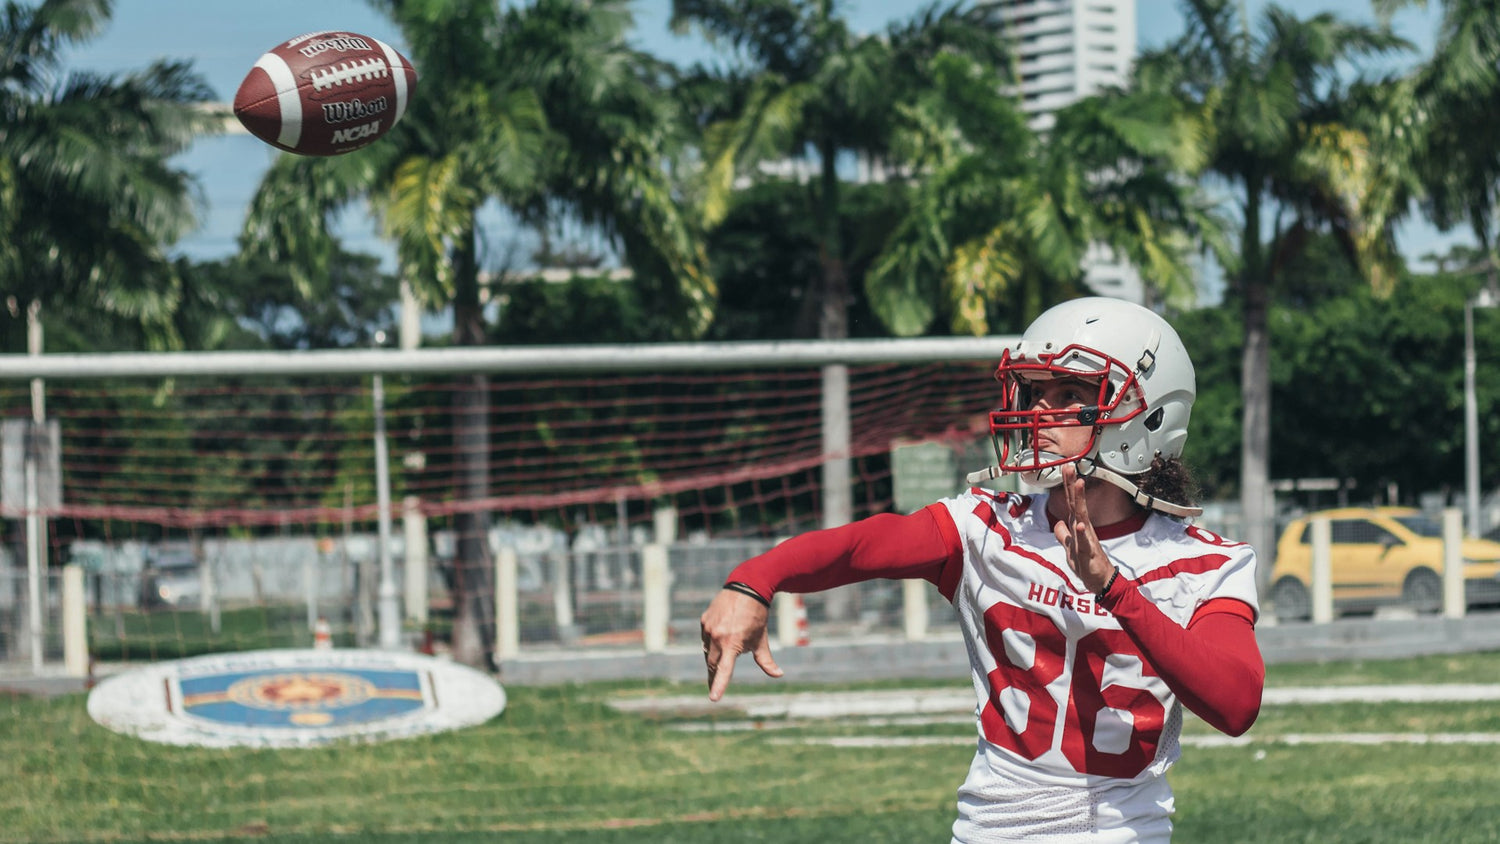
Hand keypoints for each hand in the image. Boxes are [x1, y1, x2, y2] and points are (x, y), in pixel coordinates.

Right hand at [700, 588, 782, 700]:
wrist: (747, 588)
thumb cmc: (757, 616)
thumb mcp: (762, 640)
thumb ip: (767, 661)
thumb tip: (779, 675)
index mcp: (732, 644)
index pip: (724, 670)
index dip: (719, 685)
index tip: (713, 698)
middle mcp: (717, 637)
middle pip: (712, 664)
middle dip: (714, 676)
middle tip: (713, 688)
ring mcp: (708, 628)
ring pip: (708, 651)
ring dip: (713, 659)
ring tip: (721, 660)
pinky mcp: (704, 620)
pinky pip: (705, 638)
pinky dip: (711, 643)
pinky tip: (719, 640)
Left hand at [1051, 463, 1114, 593]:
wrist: (1100, 581)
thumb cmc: (1086, 564)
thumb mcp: (1069, 548)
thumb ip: (1063, 535)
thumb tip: (1057, 522)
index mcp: (1077, 526)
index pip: (1070, 503)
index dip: (1066, 487)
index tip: (1064, 469)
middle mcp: (1083, 528)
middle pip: (1076, 503)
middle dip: (1072, 485)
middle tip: (1069, 466)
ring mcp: (1087, 539)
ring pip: (1082, 516)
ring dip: (1079, 500)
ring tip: (1078, 484)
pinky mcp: (1089, 552)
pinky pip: (1085, 541)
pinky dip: (1082, 532)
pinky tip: (1080, 524)